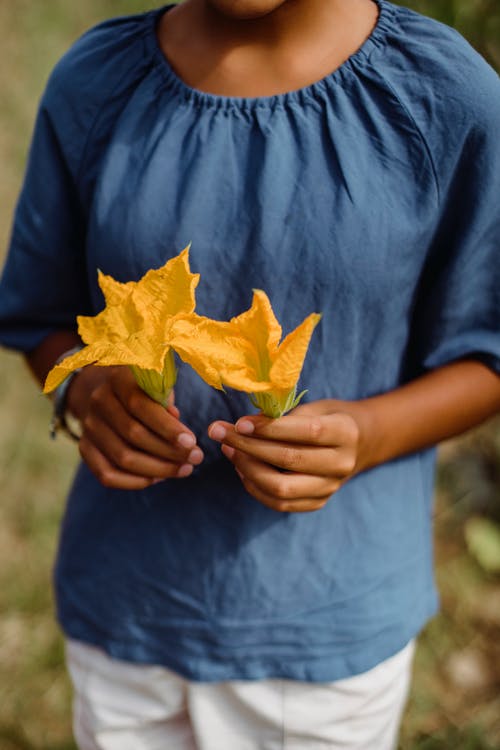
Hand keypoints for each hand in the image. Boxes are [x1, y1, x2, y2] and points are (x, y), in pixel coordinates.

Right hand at [67, 365, 203, 489]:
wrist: (103, 391)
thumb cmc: (142, 389)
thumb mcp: (156, 385)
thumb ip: (167, 403)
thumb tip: (178, 427)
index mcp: (118, 379)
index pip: (141, 406)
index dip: (167, 427)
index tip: (192, 442)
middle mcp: (99, 402)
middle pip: (134, 435)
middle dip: (170, 451)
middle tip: (196, 458)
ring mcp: (88, 426)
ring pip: (123, 458)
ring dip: (159, 469)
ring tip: (185, 469)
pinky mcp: (85, 448)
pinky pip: (107, 475)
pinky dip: (135, 482)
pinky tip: (158, 478)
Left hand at [208, 400, 363, 512]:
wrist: (359, 444)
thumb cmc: (328, 418)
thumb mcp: (315, 407)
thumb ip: (285, 415)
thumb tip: (242, 425)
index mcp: (345, 432)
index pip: (307, 432)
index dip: (270, 429)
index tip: (239, 423)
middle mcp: (341, 463)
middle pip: (289, 460)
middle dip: (248, 446)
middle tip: (219, 432)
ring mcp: (330, 487)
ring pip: (282, 488)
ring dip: (248, 469)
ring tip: (228, 450)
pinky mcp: (318, 502)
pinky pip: (280, 503)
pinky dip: (255, 487)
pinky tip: (241, 468)